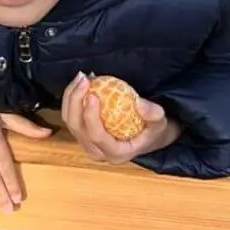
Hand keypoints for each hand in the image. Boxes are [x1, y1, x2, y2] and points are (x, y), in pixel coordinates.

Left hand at [62, 72, 178, 164]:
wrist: (147, 137)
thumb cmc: (153, 130)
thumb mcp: (160, 122)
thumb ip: (153, 114)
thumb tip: (139, 104)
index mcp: (115, 153)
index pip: (96, 136)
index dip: (90, 116)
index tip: (92, 95)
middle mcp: (97, 152)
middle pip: (76, 127)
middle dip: (75, 100)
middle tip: (84, 79)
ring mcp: (86, 144)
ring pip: (69, 120)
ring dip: (71, 96)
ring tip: (82, 76)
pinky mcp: (81, 134)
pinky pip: (70, 115)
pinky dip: (72, 97)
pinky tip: (81, 82)